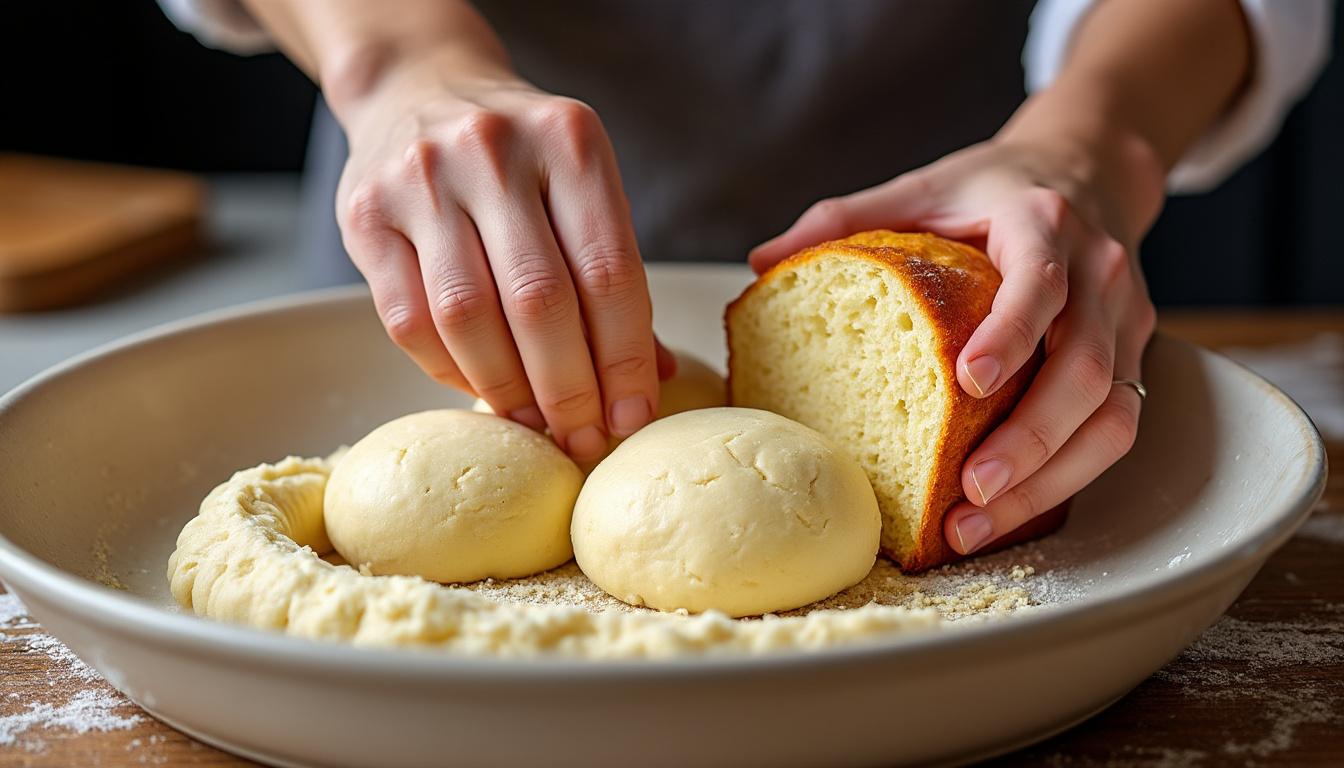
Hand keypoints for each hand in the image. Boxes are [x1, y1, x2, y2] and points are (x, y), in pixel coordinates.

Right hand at [332, 49, 668, 461]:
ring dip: (508, 391)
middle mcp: (493, 151)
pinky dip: (451, 370)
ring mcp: (421, 179)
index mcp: (569, 141)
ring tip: (537, 425)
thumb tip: (653, 379)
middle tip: (585, 438)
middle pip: (539, 302)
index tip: (633, 416)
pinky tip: (481, 387)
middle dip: (569, 389)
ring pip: (468, 317)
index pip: (608, 272)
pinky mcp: (364, 214)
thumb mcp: (581, 185)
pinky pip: (408, 321)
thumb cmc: (519, 157)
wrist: (417, 88)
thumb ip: (613, 275)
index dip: (624, 359)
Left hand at [749, 127, 1165, 555]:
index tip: (968, 381)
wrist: (1087, 171)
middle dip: (1030, 439)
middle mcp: (1099, 275)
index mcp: (1043, 224)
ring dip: (1048, 480)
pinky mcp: (1132, 359)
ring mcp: (1126, 321)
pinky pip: (1113, 431)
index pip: (1039, 283)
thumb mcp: (920, 187)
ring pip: (1110, 415)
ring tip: (977, 525)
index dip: (1011, 334)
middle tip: (970, 489)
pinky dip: (1063, 480)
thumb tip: (760, 260)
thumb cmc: (990, 190)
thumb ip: (844, 218)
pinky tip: (1008, 512)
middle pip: (1085, 369)